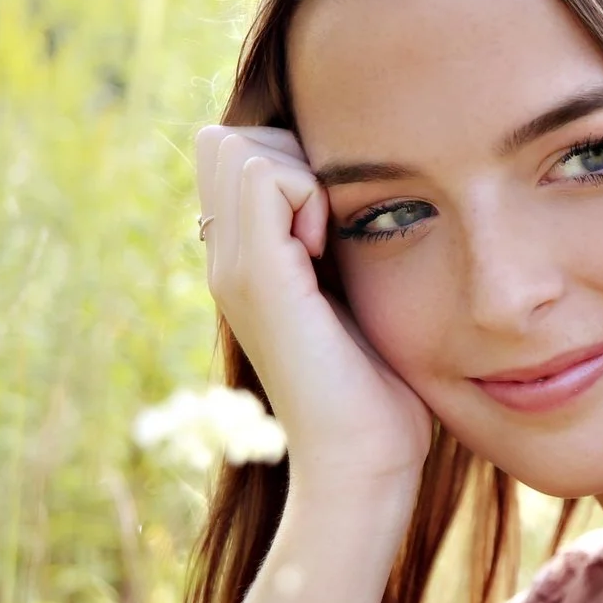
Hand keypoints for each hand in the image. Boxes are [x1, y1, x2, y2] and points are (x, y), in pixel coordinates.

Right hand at [195, 123, 432, 488]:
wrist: (361, 463)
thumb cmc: (378, 395)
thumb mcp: (354, 302)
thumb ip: (339, 251)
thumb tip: (359, 198)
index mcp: (246, 262)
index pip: (236, 152)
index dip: (290, 164)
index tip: (331, 227)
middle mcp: (224, 260)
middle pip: (229, 139)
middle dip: (289, 159)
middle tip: (327, 228)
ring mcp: (232, 267)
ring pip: (240, 146)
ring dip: (298, 175)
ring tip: (326, 243)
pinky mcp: (256, 277)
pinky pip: (266, 176)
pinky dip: (307, 195)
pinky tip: (326, 252)